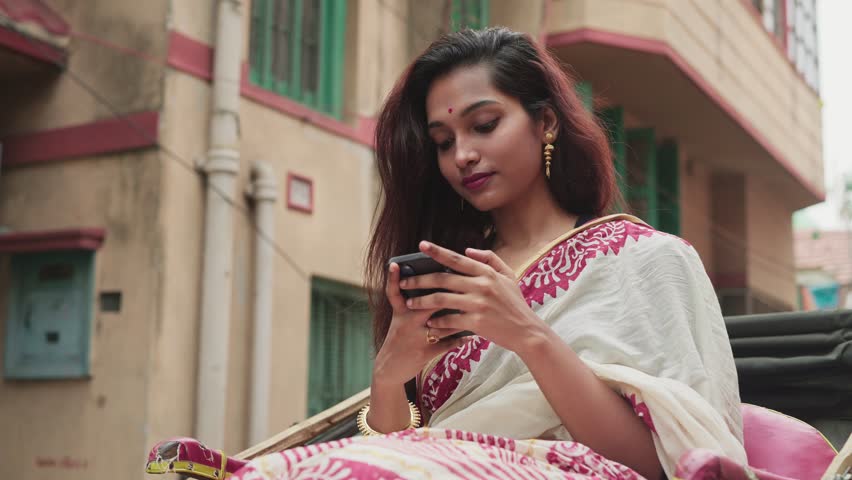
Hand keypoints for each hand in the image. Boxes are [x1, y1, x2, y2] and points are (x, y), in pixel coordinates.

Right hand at [373, 261, 473, 386]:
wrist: (389, 368)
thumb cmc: (398, 338)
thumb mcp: (398, 318)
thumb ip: (409, 299)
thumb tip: (422, 278)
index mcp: (400, 312)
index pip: (396, 291)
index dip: (396, 278)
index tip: (398, 263)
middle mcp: (407, 322)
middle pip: (428, 303)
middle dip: (447, 295)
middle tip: (463, 285)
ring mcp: (416, 338)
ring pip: (443, 324)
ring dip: (461, 317)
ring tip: (477, 309)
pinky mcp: (424, 353)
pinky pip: (448, 344)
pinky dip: (461, 340)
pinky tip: (472, 336)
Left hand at [400, 241, 549, 353]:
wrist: (527, 331)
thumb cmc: (515, 304)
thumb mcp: (508, 276)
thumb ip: (490, 259)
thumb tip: (467, 250)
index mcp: (487, 273)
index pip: (457, 259)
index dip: (437, 252)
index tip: (421, 246)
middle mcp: (481, 286)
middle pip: (442, 279)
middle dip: (419, 279)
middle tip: (404, 281)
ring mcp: (478, 304)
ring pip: (441, 299)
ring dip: (422, 301)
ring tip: (410, 303)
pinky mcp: (476, 322)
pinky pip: (449, 320)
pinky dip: (437, 322)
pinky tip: (429, 323)